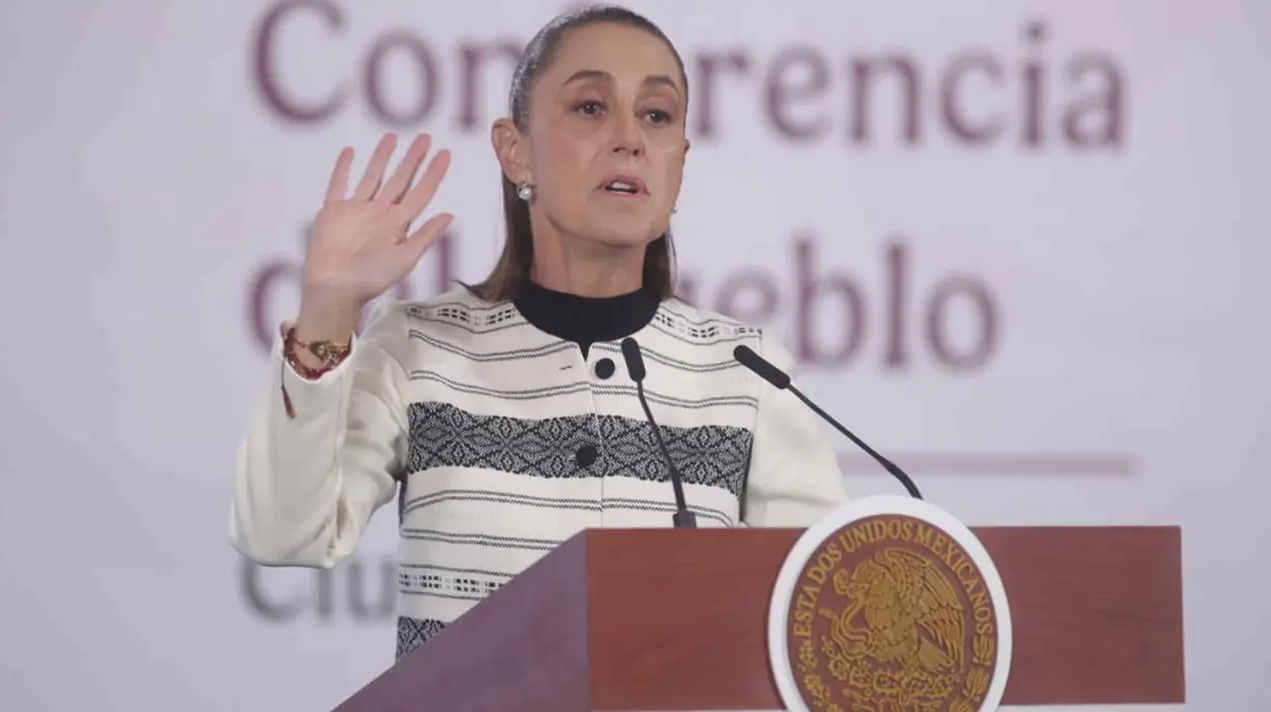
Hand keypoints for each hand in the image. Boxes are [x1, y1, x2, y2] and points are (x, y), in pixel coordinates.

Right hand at [301, 133, 452, 311]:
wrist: (335, 287)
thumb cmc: (371, 279)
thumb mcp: (405, 258)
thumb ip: (426, 235)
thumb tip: (450, 214)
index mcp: (398, 224)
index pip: (421, 193)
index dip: (433, 173)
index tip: (445, 154)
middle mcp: (380, 213)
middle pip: (400, 179)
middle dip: (413, 159)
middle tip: (425, 138)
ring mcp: (357, 210)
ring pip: (373, 176)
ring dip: (382, 157)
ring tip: (392, 137)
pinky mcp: (334, 212)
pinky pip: (339, 184)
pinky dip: (343, 168)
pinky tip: (350, 153)